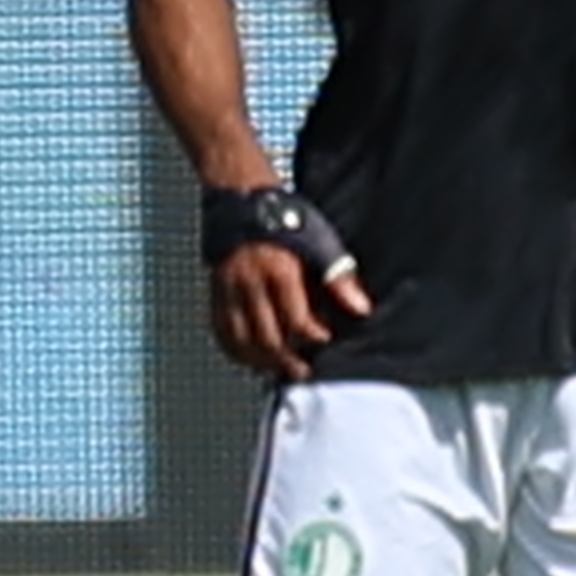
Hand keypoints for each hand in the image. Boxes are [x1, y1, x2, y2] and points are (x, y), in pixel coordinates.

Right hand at [198, 181, 370, 382]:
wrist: (244, 203)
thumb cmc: (287, 221)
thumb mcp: (321, 242)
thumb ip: (339, 278)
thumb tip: (361, 309)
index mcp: (279, 272)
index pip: (296, 320)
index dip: (313, 337)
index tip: (326, 342)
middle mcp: (249, 286)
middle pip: (266, 337)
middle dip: (287, 359)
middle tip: (305, 372)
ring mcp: (227, 292)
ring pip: (240, 341)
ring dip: (260, 361)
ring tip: (278, 371)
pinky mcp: (215, 295)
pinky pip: (221, 332)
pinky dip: (235, 351)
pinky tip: (250, 359)